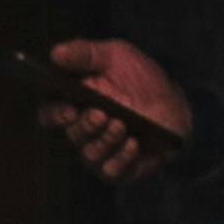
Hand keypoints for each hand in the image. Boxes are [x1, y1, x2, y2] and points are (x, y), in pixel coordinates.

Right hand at [36, 39, 190, 182]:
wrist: (173, 102)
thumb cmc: (138, 77)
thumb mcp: (114, 55)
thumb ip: (85, 53)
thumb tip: (55, 53)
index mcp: (71, 103)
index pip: (50, 114)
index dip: (55, 114)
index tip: (68, 109)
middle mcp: (81, 131)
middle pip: (73, 133)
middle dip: (86, 125)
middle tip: (100, 114)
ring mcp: (99, 152)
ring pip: (91, 154)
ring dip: (105, 140)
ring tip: (120, 125)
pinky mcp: (120, 169)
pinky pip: (112, 171)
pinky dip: (121, 158)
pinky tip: (132, 143)